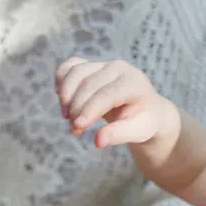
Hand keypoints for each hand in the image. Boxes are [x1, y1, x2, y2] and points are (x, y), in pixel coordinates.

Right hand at [55, 57, 176, 147]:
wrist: (144, 108)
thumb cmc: (142, 121)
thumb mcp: (137, 131)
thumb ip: (118, 135)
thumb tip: (97, 141)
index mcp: (133, 82)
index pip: (106, 94)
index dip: (89, 110)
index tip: (77, 127)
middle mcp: (118, 68)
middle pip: (88, 84)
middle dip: (76, 108)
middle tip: (73, 130)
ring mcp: (103, 64)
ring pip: (76, 72)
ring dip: (66, 96)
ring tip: (67, 118)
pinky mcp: (92, 65)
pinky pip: (70, 66)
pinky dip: (61, 79)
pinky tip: (62, 98)